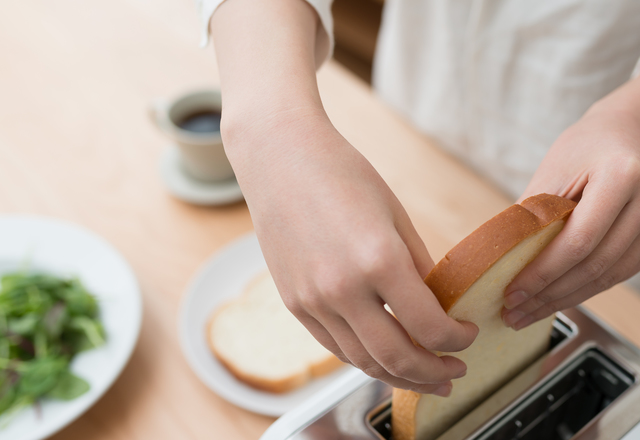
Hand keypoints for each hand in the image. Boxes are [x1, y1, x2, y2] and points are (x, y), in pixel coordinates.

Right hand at [227, 111, 477, 393]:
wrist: (281, 159)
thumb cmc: (341, 176)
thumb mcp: (395, 217)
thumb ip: (419, 268)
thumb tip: (439, 307)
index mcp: (379, 260)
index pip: (430, 327)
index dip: (458, 339)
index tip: (468, 335)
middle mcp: (342, 289)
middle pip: (397, 357)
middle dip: (434, 372)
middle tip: (454, 372)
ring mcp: (312, 301)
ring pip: (363, 361)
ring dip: (399, 376)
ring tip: (423, 377)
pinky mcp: (294, 304)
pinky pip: (334, 347)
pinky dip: (364, 359)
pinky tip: (383, 356)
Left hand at [502, 80, 639, 329]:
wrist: (629, 130)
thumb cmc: (587, 145)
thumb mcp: (554, 170)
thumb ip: (534, 214)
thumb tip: (503, 260)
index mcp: (621, 177)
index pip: (579, 240)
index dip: (543, 273)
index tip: (512, 293)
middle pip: (596, 265)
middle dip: (550, 296)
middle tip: (514, 313)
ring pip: (609, 277)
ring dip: (566, 300)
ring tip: (530, 313)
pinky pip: (618, 273)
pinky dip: (585, 289)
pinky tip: (557, 298)